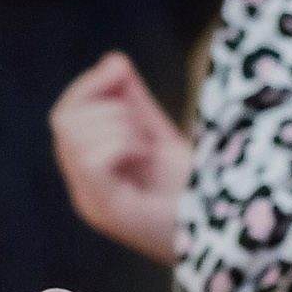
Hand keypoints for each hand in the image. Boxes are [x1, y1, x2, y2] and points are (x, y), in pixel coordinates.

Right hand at [50, 52, 191, 259]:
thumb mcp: (159, 134)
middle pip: (64, 122)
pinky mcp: (111, 212)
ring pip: (75, 137)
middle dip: (107, 107)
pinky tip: (144, 152)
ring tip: (147, 143)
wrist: (228, 230)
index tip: (120, 70)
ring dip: (118, 125)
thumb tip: (112, 61)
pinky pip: (92, 160)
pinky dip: (120, 143)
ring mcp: (93, 203)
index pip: (64, 117)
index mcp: (90, 174)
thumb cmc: (196, 188)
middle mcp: (84, 191)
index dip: (88, 86)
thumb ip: (134, 102)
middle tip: (143, 126)